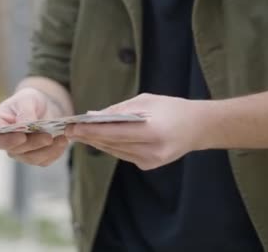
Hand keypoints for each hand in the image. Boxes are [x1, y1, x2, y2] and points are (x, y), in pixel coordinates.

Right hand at [0, 88, 68, 166]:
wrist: (43, 106)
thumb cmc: (28, 101)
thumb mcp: (26, 99)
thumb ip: (25, 112)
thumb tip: (26, 124)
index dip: (7, 141)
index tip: (22, 136)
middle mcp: (6, 142)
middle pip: (16, 151)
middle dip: (33, 144)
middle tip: (48, 136)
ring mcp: (20, 152)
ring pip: (31, 158)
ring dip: (47, 150)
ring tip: (61, 138)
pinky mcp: (35, 157)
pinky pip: (44, 160)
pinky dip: (55, 152)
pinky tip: (63, 141)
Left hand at [66, 93, 206, 169]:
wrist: (199, 128)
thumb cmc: (172, 108)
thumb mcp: (146, 101)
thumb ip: (118, 109)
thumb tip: (92, 116)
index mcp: (153, 131)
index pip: (114, 132)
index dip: (90, 130)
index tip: (71, 126)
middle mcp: (152, 150)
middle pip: (111, 144)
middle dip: (88, 136)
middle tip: (68, 129)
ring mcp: (151, 161)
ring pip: (114, 151)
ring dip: (95, 142)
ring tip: (77, 133)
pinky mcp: (149, 165)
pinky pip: (122, 154)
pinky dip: (109, 146)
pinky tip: (95, 139)